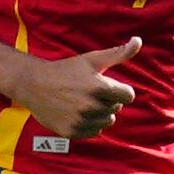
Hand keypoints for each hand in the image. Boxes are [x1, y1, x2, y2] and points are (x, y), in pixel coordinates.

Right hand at [12, 42, 143, 143]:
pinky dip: (90, 124)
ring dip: (101, 113)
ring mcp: (80, 121)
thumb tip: (138, 40)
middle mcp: (90, 106)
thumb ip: (119, 53)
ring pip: (107, 121)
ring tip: (84, 102)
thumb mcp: (92, 59)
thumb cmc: (66, 70)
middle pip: (116, 108)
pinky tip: (79, 113)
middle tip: (90, 92)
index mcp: (98, 88)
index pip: (128, 96)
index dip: (119, 89)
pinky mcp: (72, 132)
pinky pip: (94, 132)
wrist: (34, 85)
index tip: (107, 85)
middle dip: (108, 100)